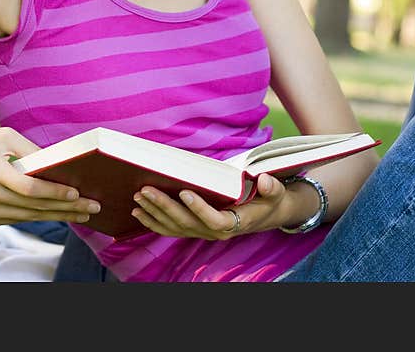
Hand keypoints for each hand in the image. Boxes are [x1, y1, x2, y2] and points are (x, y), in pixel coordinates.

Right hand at [0, 127, 100, 225]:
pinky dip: (39, 216)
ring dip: (58, 216)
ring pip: (29, 217)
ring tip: (81, 214)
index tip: (76, 193)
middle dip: (67, 208)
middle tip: (91, 207)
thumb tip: (57, 163)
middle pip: (35, 206)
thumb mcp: (2, 137)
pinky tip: (57, 213)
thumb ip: (30, 151)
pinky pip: (18, 219)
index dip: (55, 192)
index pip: (30, 189)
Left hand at [130, 173, 285, 238]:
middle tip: (146, 190)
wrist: (265, 214)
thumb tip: (266, 181)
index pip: (214, 221)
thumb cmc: (268, 200)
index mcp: (235, 223)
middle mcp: (215, 232)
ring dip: (154, 213)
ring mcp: (202, 232)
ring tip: (138, 197)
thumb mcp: (276, 193)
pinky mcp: (193, 229)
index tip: (184, 192)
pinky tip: (138, 212)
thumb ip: (272, 188)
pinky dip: (153, 222)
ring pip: (174, 227)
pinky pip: (171, 230)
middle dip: (164, 206)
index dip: (199, 209)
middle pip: (186, 223)